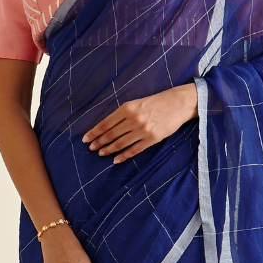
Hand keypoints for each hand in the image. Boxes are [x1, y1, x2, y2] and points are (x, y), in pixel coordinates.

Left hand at [82, 84, 197, 163]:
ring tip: (101, 153)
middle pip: (111, 134)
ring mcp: (142, 130)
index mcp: (127, 108)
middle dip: (99, 142)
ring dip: (108, 150)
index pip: (105, 123)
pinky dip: (123, 156)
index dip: (94, 132)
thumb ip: (123, 113)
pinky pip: (134, 150)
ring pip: (120, 143)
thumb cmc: (156, 102)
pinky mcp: (151, 139)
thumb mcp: (136, 103)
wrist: (178, 104)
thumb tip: (107, 127)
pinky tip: (115, 160)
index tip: (85, 138)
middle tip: (91, 148)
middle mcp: (133, 119)